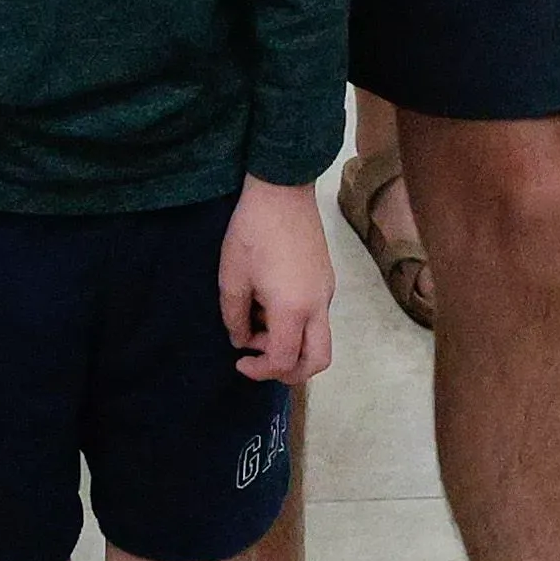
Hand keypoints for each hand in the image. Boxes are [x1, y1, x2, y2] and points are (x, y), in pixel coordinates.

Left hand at [219, 179, 331, 384]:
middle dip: (289, 371)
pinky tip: (268, 302)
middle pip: (318, 361)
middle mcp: (318, 305)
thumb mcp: (232, 278)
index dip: (261, 371)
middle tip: (261, 358)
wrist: (282, 188)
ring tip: (257, 320)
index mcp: (294, 309)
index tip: (240, 360)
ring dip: (290, 344)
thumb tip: (242, 340)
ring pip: (318, 338)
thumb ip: (235, 318)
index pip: (285, 361)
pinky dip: (295, 324)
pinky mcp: (326, 278)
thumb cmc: (252, 232)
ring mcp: (327, 291)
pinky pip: (316, 316)